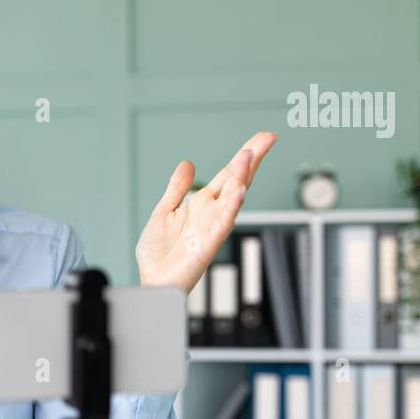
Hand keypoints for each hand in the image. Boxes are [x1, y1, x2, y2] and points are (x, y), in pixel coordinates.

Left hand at [135, 131, 277, 292]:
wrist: (152, 281)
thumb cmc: (160, 254)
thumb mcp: (164, 211)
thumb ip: (177, 188)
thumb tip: (188, 164)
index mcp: (202, 205)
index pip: (228, 174)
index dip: (244, 155)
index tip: (262, 137)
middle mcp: (210, 214)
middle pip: (236, 181)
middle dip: (251, 159)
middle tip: (268, 138)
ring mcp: (210, 229)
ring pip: (231, 199)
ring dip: (240, 178)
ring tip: (248, 156)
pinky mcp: (206, 246)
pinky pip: (221, 225)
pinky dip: (230, 209)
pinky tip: (238, 193)